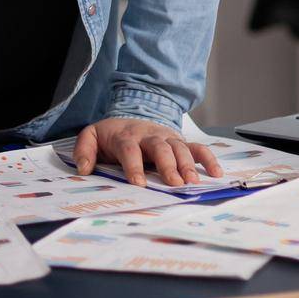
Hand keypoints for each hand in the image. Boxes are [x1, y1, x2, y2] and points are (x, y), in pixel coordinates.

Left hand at [71, 117, 222, 186]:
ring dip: (187, 164)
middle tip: (174, 183)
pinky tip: (216, 173)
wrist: (131, 113)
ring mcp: (166, 137)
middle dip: (167, 164)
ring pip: (179, 147)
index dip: (134, 165)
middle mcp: (148, 135)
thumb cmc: (112, 134)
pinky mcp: (179, 141)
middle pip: (159, 147)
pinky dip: (208, 158)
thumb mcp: (91, 136)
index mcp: (126, 136)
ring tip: (193, 182)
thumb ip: (85, 151)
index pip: (129, 149)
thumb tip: (83, 169)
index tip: (139, 183)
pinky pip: (196, 148)